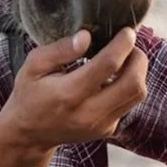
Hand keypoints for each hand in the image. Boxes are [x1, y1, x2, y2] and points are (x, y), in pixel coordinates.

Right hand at [0, 27, 147, 166]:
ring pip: (137, 95)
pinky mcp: (107, 129)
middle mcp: (89, 112)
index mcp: (69, 93)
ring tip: (124, 59)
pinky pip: (129, 103)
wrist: (29, 135)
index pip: (108, 65)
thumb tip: (86, 36)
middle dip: (138, 58)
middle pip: (133, 84)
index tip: (126, 31)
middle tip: (129, 45)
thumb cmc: (30, 95)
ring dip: (138, 72)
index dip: (122, 44)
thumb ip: (60, 50)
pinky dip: (128, 86)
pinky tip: (114, 77)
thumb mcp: (33, 66)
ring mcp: (101, 124)